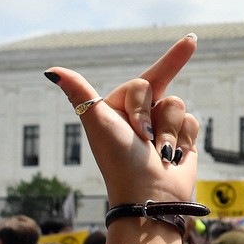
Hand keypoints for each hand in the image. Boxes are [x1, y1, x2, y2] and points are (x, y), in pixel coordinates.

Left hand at [45, 34, 199, 205]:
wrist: (150, 196)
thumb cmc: (121, 161)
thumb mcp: (99, 123)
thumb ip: (80, 92)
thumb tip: (52, 70)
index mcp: (119, 109)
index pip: (142, 83)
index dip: (158, 78)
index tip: (190, 47)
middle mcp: (140, 115)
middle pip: (162, 90)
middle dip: (152, 117)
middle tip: (142, 138)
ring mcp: (162, 126)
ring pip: (178, 105)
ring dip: (168, 132)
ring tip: (159, 153)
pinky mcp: (182, 138)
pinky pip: (192, 121)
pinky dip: (183, 140)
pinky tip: (174, 157)